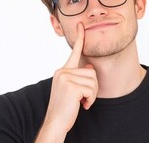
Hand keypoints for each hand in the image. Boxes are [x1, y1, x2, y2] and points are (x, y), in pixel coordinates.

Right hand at [36, 23, 98, 142]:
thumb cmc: (65, 108)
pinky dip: (90, 99)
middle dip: (92, 88)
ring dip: (91, 95)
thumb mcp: (72, 90)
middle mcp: (62, 71)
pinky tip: (81, 105)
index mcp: (62, 71)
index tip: (81, 25)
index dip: (79, 38)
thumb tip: (88, 67)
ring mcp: (65, 77)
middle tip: (84, 99)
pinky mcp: (70, 85)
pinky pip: (91, 89)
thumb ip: (79, 77)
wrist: (55, 122)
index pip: (74, 52)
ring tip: (82, 102)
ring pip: (92, 81)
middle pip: (91, 72)